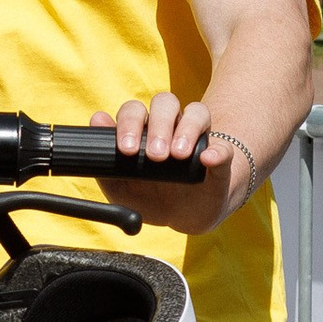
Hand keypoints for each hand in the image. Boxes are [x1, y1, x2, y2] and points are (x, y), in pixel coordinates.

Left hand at [93, 91, 255, 233]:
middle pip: (165, 103)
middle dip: (157, 125)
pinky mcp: (220, 156)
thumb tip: (98, 118)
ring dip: (186, 130)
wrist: (184, 218)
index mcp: (144, 131)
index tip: (126, 149)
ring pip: (196, 112)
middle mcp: (171, 127)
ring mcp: (198, 138)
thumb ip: (104, 162)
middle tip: (154, 155)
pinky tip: (208, 159)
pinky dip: (217, 151)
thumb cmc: (148, 197)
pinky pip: (224, 146)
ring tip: (177, 155)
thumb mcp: (121, 190)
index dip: (129, 123)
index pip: (136, 110)